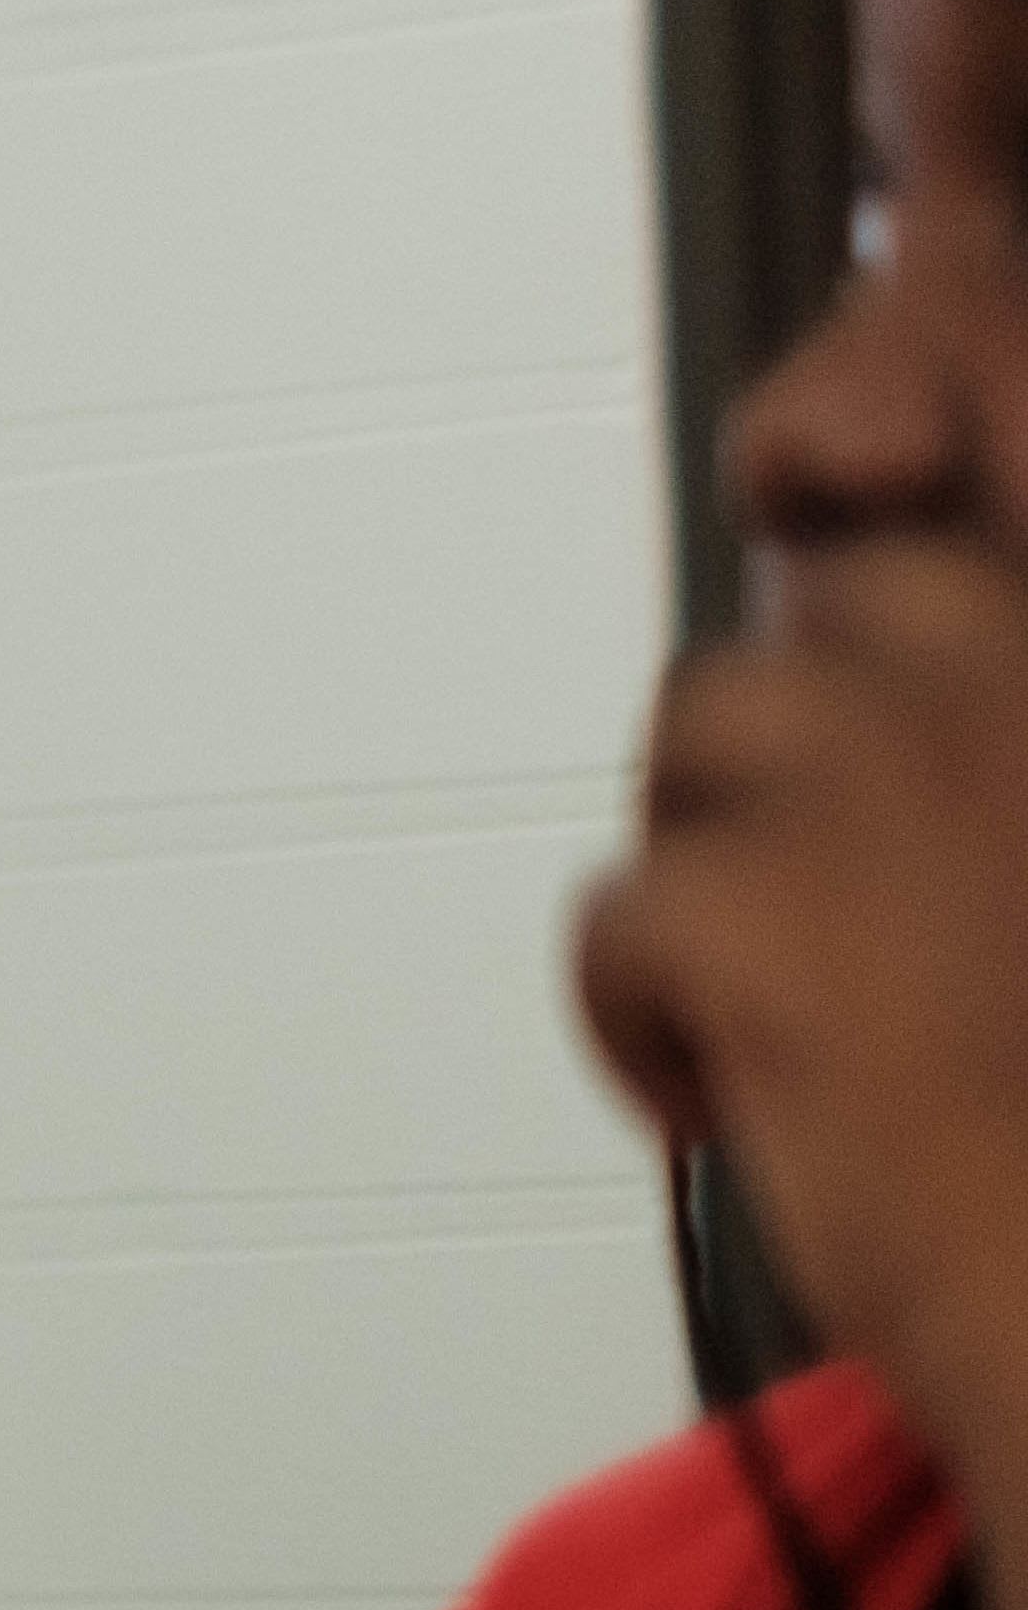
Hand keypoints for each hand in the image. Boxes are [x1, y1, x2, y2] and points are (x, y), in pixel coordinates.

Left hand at [582, 526, 1027, 1458]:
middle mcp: (1020, 674)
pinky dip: (639, 1009)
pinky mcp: (759, 899)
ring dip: (723, 850)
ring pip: (709, 718)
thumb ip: (1003, 760)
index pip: (973, 512)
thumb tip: (916, 694)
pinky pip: (621, 901)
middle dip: (809, 729)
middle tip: (827, 884)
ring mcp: (894, 771)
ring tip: (791, 994)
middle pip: (845, 601)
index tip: (856, 586)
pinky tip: (732, 1098)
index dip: (891, 539)